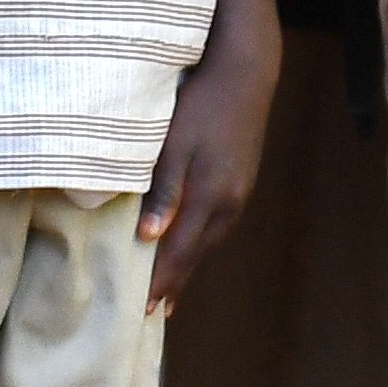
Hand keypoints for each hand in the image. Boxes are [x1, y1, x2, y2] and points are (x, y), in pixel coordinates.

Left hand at [140, 34, 273, 314]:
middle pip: (196, 255)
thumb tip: (147, 237)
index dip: (160, 282)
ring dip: (188, 268)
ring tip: (169, 291)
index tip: (141, 309)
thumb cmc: (201, 104)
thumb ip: (162, 191)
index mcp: (210, 197)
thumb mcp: (174, 145)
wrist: (245, 73)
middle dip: (174, 284)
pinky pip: (216, 227)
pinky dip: (198, 245)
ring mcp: (239, 194)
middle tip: (151, 312)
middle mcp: (229, 204)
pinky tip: (189, 247)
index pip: (179, 252)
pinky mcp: (240, 183)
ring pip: (208, 243)